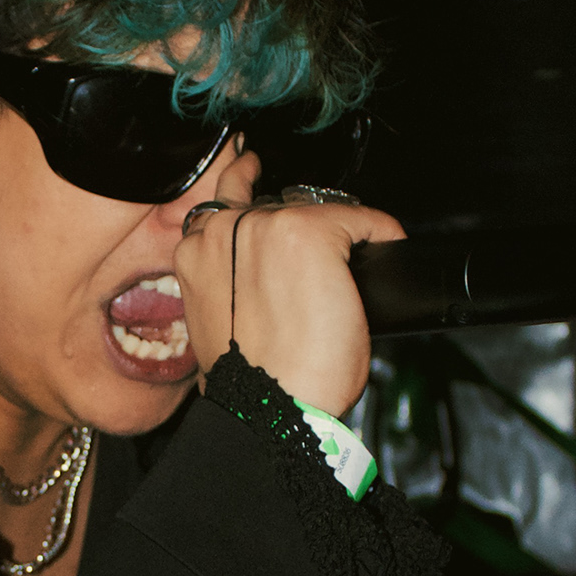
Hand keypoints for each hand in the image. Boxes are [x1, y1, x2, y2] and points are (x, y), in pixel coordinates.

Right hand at [174, 198, 404, 416]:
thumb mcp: (223, 324)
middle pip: (277, 206)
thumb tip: (272, 274)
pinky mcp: (309, 231)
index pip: (224, 199)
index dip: (243, 183)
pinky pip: (360, 218)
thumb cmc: (254, 384)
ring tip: (347, 273)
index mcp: (194, 253)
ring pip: (316, 211)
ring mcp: (265, 226)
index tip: (251, 167)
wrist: (271, 408)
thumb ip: (231, 284)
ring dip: (338, 236)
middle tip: (316, 269)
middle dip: (301, 231)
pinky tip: (382, 251)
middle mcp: (222, 229)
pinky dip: (378, 233)